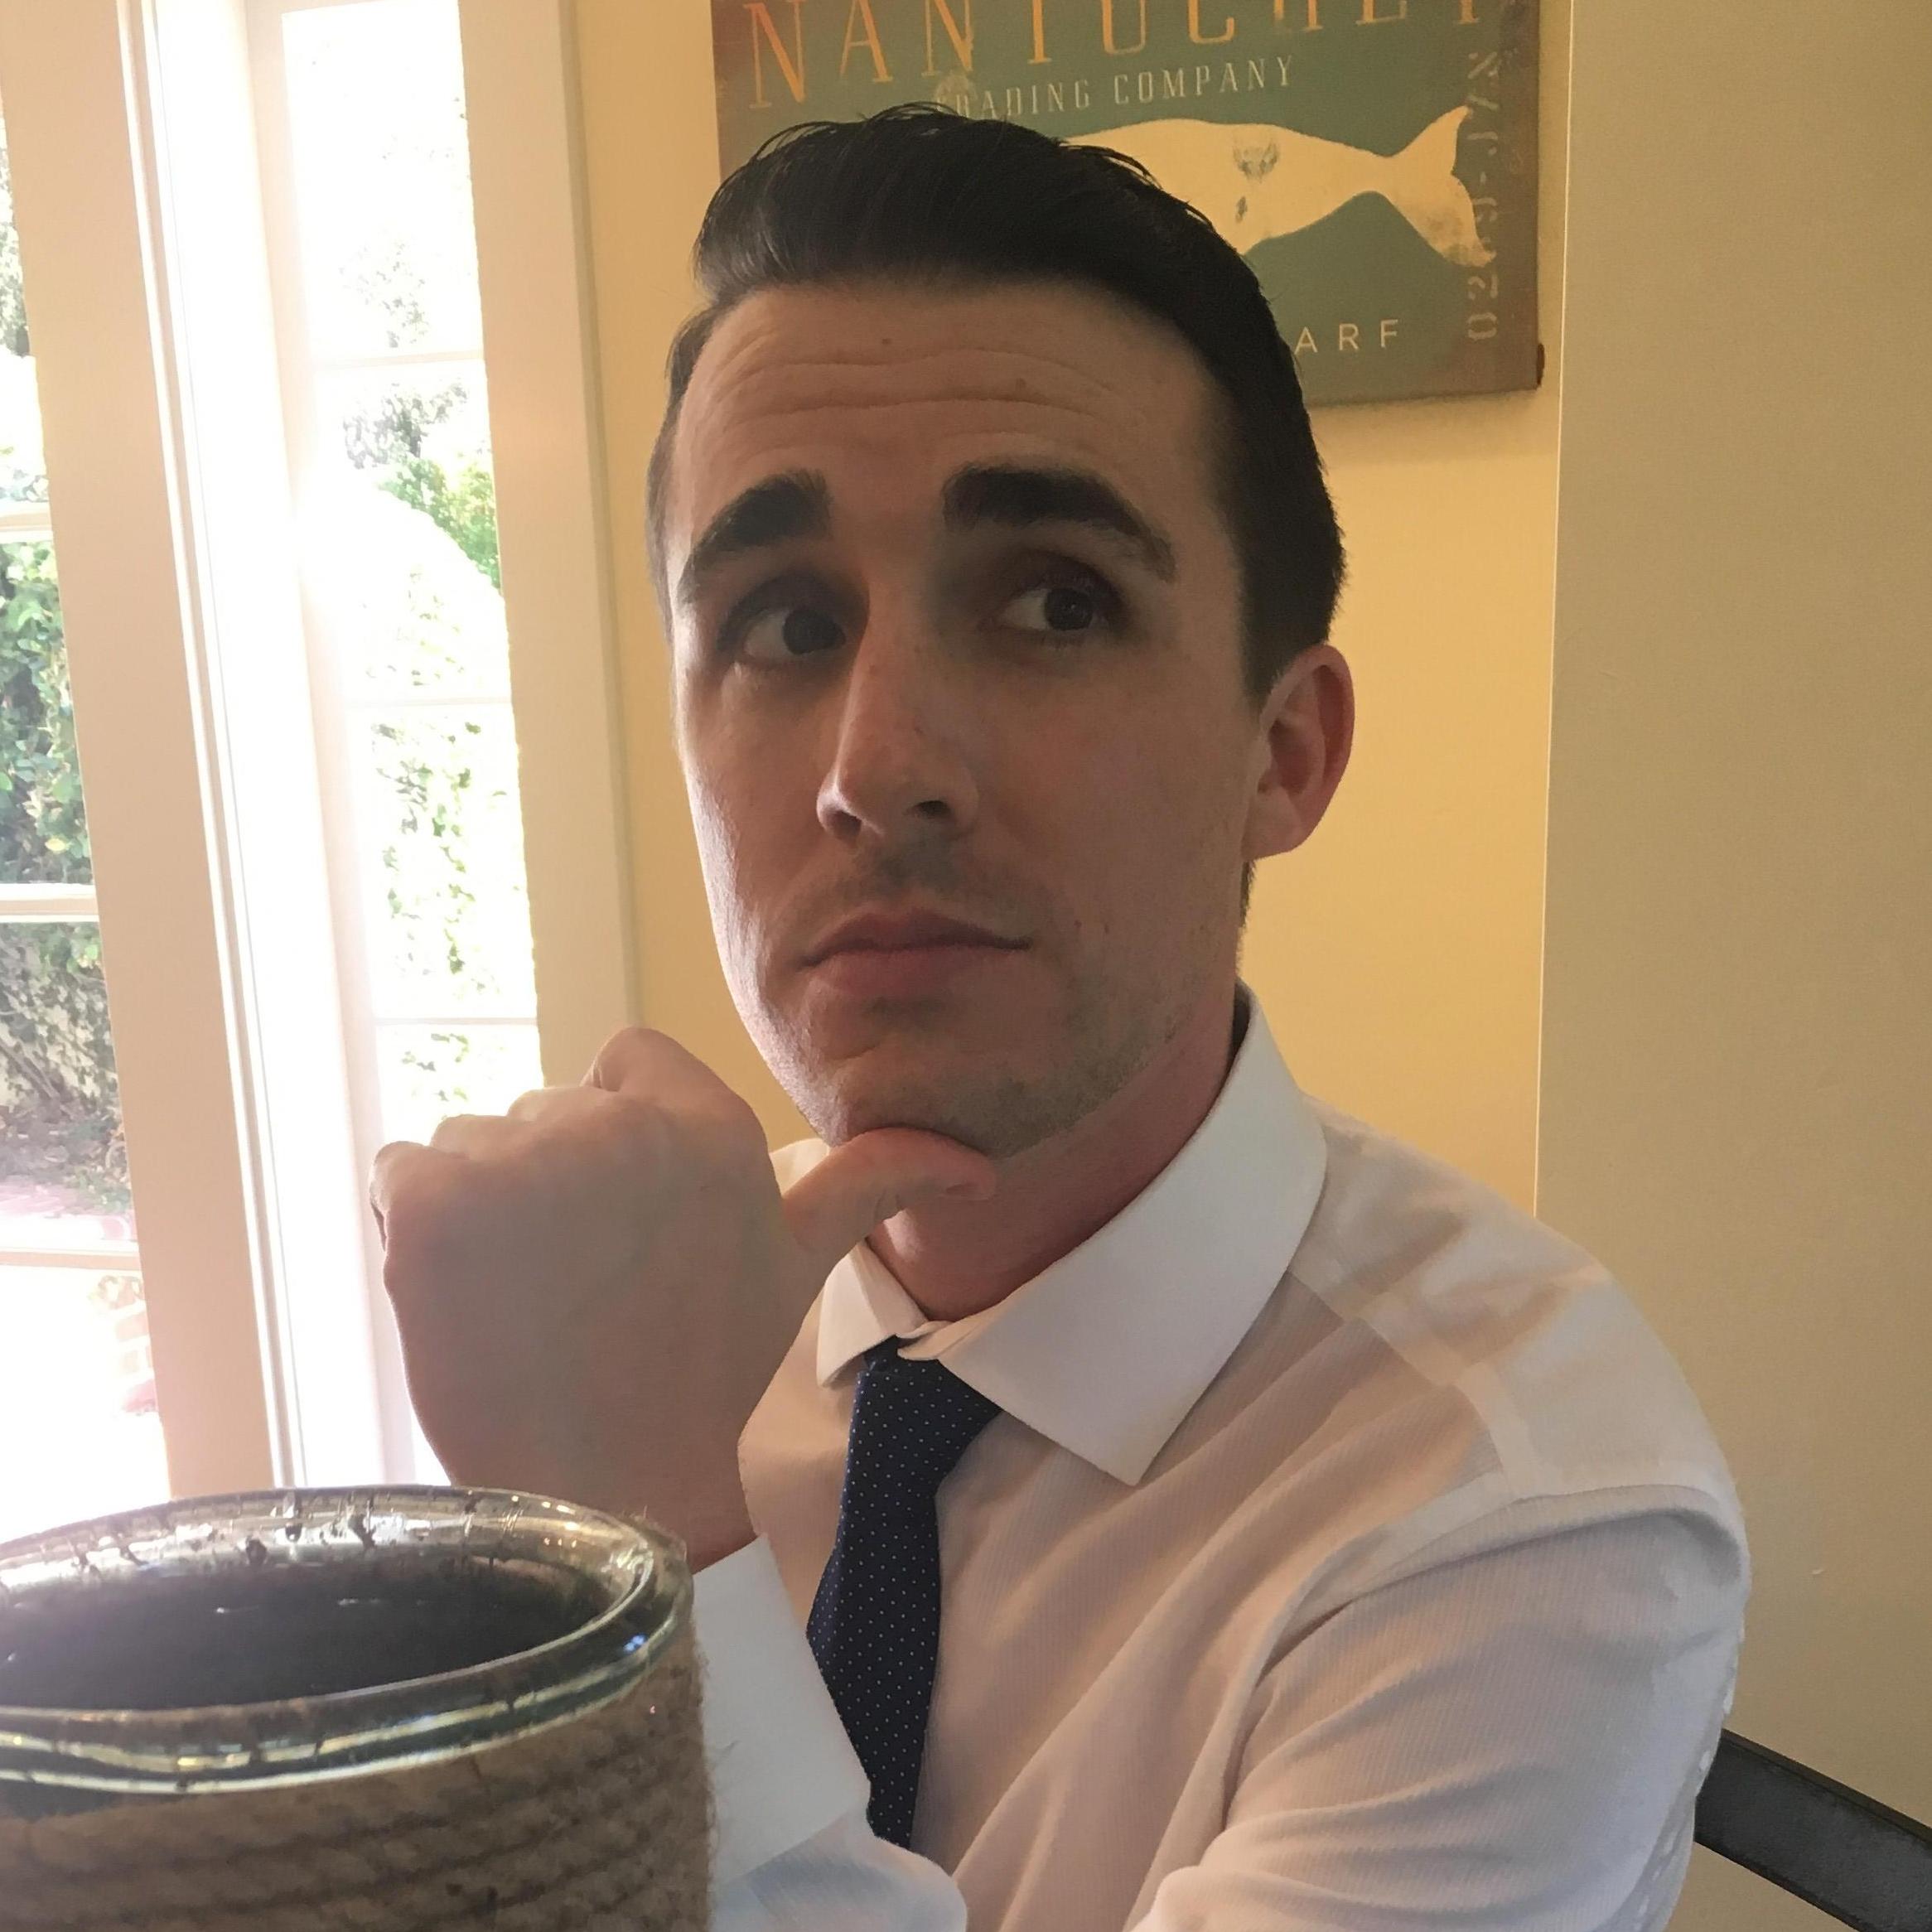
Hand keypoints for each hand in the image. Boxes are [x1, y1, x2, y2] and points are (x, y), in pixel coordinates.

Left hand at [370, 1029, 994, 1567]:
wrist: (612, 1494)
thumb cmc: (703, 1376)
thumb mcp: (799, 1264)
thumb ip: (875, 1184)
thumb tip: (978, 1167)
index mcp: (708, 1123)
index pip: (625, 1061)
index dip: (615, 1135)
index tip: (628, 1221)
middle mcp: (617, 1125)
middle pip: (542, 1111)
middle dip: (547, 1186)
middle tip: (579, 1286)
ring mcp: (520, 1159)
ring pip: (471, 1144)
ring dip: (481, 1214)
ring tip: (525, 1302)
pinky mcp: (433, 1203)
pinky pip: (399, 1174)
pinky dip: (413, 1233)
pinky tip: (459, 1298)